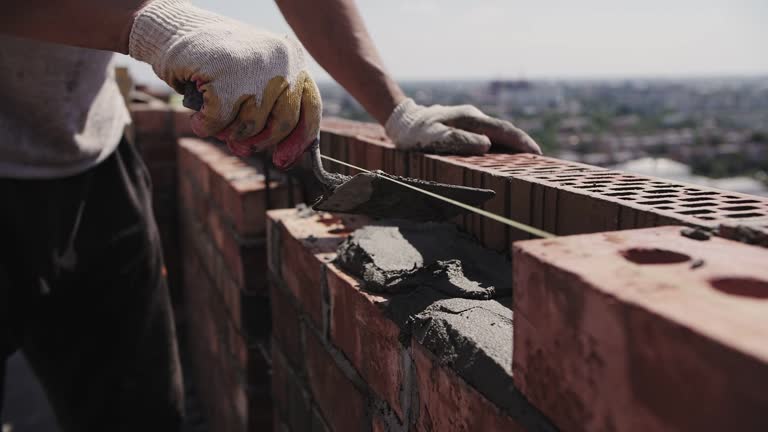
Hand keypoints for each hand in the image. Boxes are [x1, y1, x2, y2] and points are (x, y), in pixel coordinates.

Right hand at [129, 0, 320, 168]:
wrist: (172, 31)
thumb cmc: (213, 63)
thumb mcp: (253, 79)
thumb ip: (272, 108)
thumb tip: (284, 156)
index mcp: (292, 59)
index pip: (310, 107)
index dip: (299, 140)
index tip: (283, 160)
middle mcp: (281, 60)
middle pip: (283, 123)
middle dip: (260, 142)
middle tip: (241, 148)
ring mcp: (254, 66)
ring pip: (250, 126)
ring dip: (227, 132)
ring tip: (213, 115)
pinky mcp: (225, 74)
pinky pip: (219, 121)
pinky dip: (205, 125)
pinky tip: (197, 116)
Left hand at [384, 98, 540, 155]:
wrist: (401, 120)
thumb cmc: (415, 133)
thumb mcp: (433, 138)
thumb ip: (459, 140)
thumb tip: (487, 145)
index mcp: (470, 119)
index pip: (503, 130)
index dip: (522, 143)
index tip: (538, 155)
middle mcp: (473, 117)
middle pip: (504, 130)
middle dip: (522, 144)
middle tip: (539, 160)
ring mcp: (469, 120)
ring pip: (496, 132)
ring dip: (512, 145)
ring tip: (527, 160)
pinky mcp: (464, 126)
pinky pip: (487, 135)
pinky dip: (499, 145)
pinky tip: (503, 156)